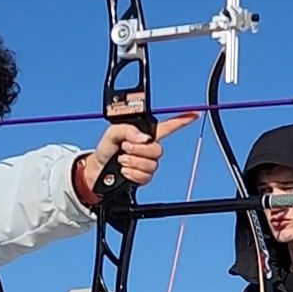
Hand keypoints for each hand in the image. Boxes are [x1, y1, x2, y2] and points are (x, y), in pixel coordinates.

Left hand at [78, 114, 199, 193]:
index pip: (168, 127)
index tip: (195, 115)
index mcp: (145, 134)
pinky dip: (133, 174)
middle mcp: (149, 149)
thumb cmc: (106, 149)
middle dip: (139, 150)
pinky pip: (146, 177)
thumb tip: (144, 138)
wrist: (97, 169)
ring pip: (151, 164)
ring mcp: (147, 164)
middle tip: (125, 149)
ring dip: (134, 162)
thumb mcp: (112, 132)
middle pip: (158, 150)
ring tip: (122, 160)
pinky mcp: (144, 177)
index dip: (182, 121)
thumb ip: (128, 130)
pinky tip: (125, 171)